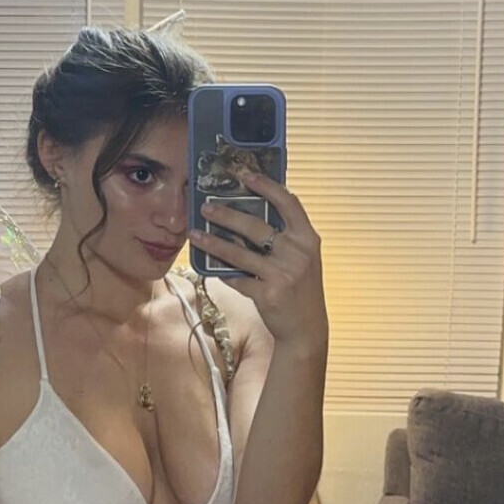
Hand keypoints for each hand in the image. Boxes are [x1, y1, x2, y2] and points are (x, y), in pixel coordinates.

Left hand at [190, 169, 327, 352]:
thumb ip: (285, 238)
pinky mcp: (268, 295)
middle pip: (256, 226)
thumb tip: (250, 215)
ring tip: (195, 234)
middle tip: (206, 207)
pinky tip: (209, 266)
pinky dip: (221, 272)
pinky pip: (237, 278)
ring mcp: (283, 275)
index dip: (266, 185)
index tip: (245, 175)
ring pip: (240, 253)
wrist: (306, 329)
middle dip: (227, 215)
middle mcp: (298, 254)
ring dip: (213, 243)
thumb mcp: (302, 259)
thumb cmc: (300, 290)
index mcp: (308, 239)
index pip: (288, 202)